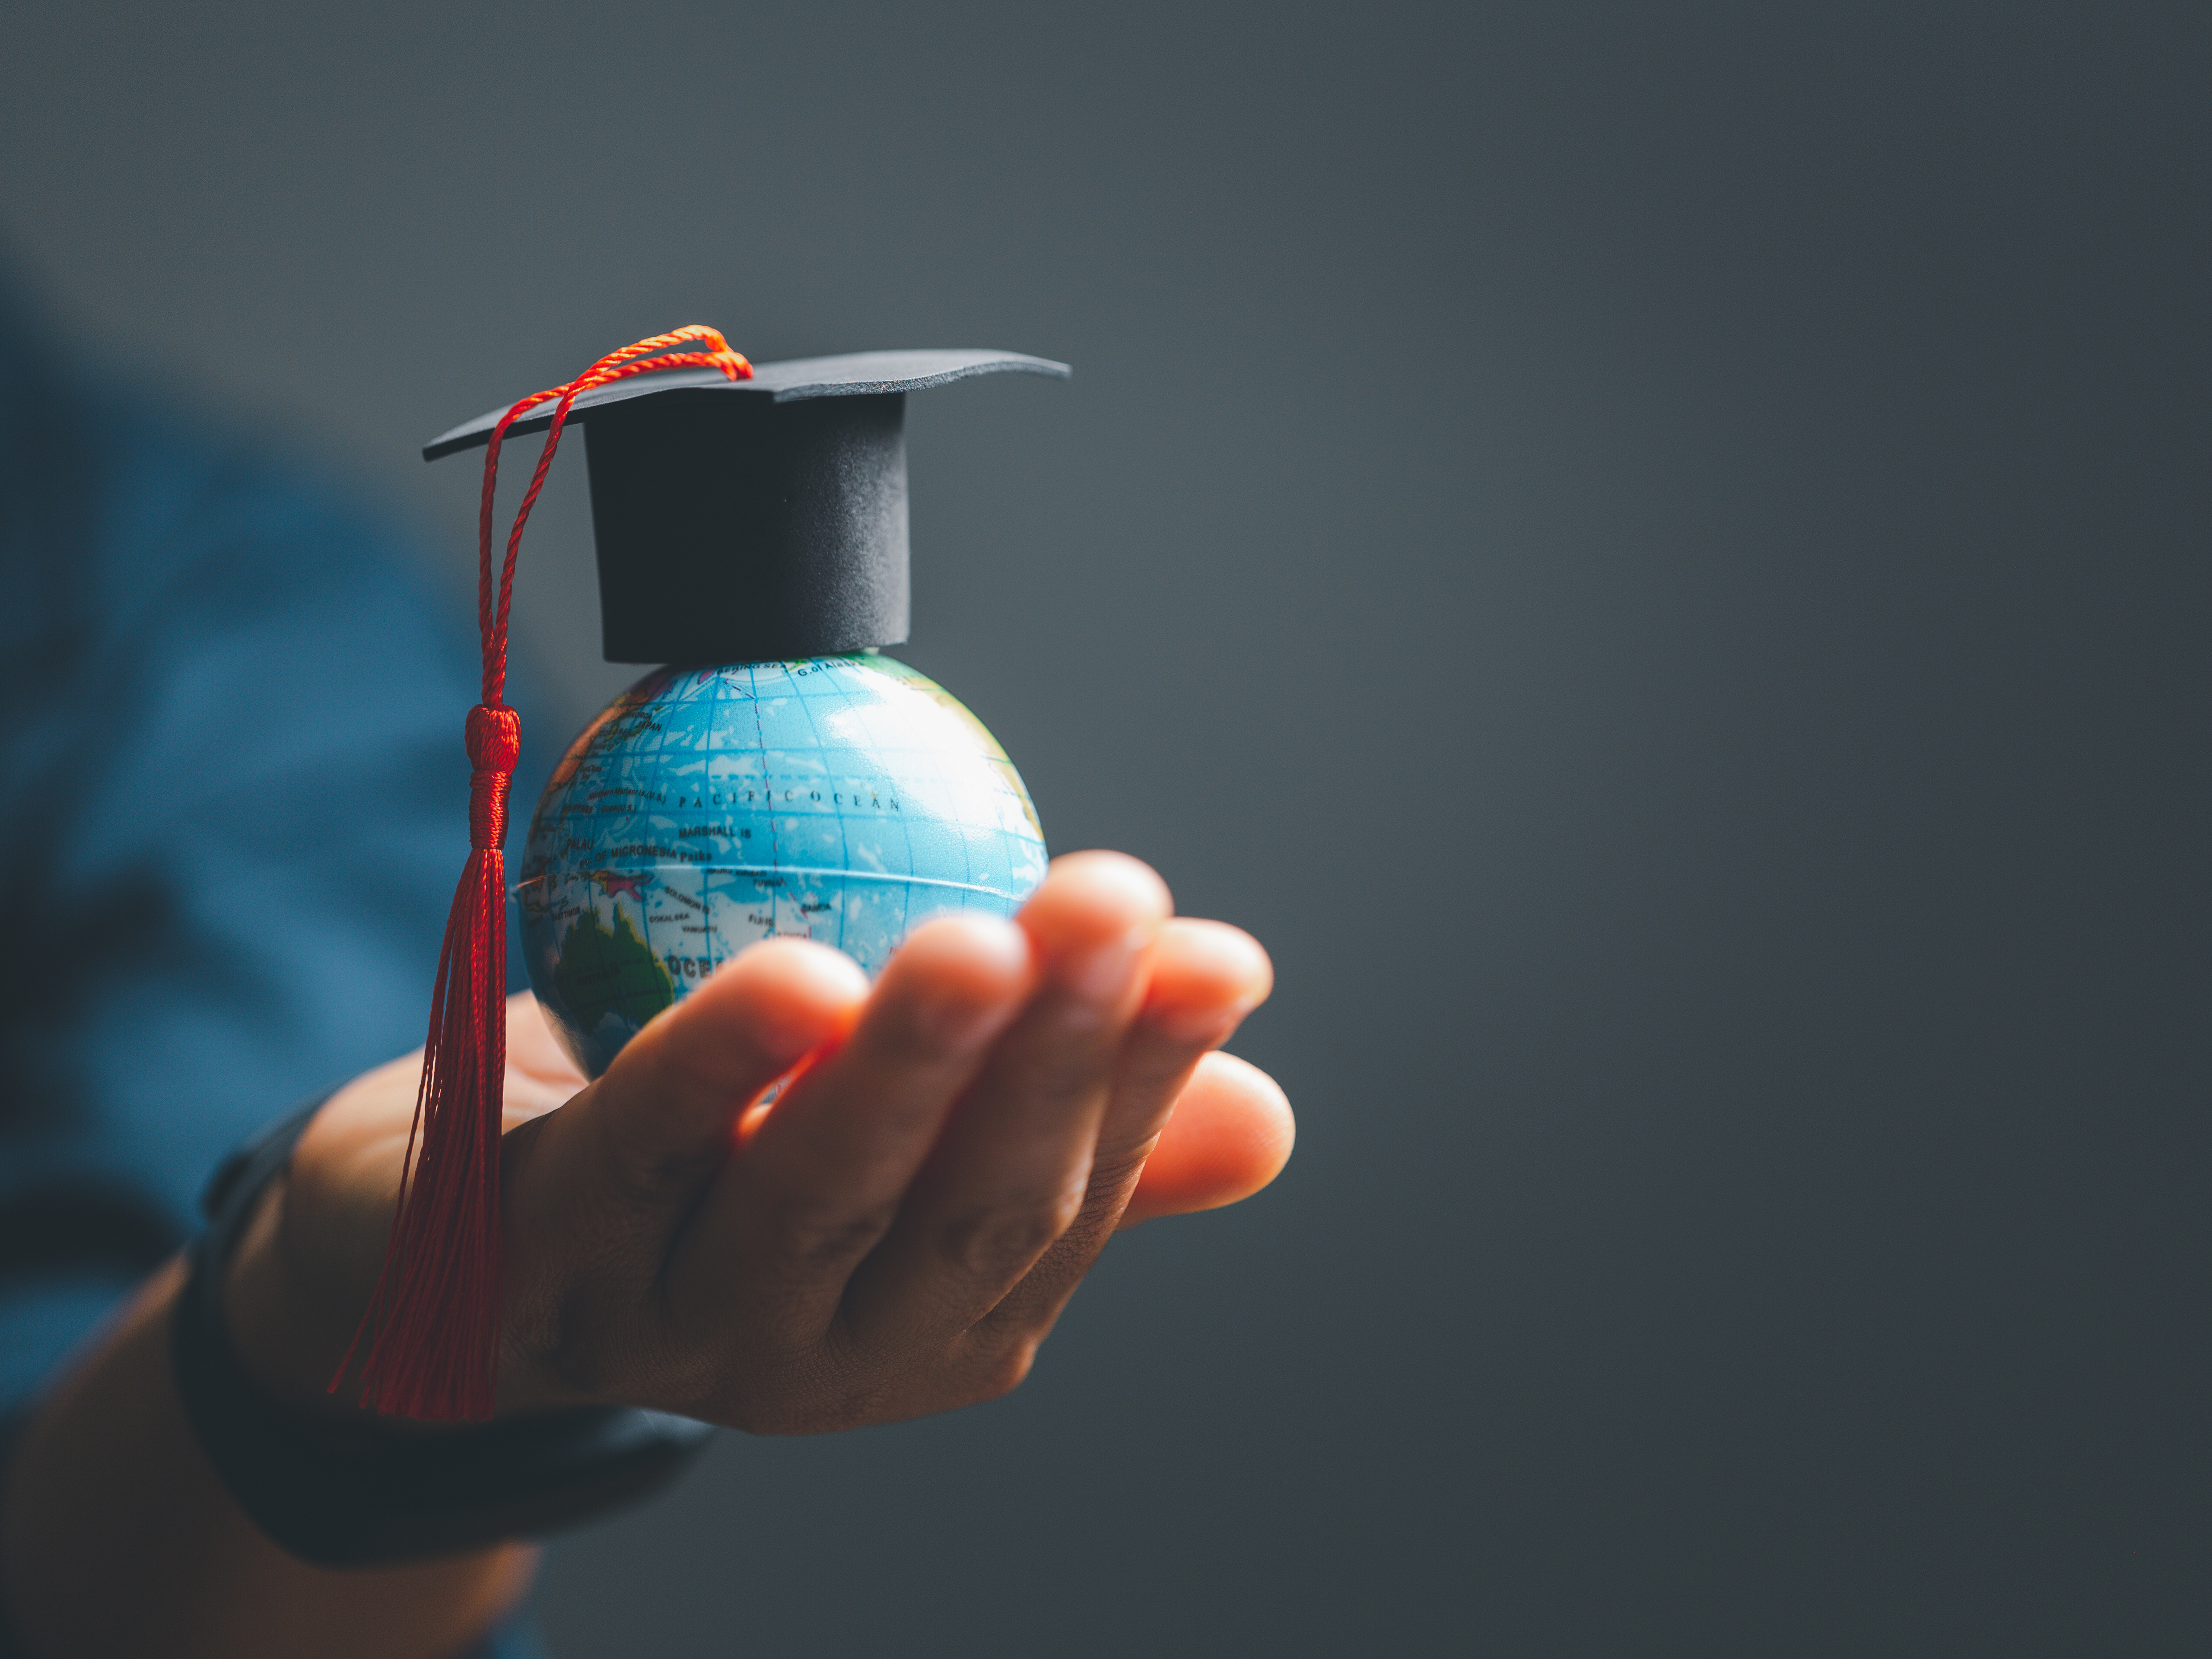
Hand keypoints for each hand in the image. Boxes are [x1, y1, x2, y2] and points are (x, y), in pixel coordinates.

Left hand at [225, 851, 1292, 1429]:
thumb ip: (1048, 1126)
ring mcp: (669, 1332)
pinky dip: (711, 1066)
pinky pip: (632, 1153)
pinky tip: (791, 975)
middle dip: (1053, 1061)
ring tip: (977, 945)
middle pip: (961, 1212)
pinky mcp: (525, 1269)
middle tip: (1117, 906)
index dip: (1151, 1077)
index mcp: (932, 1326)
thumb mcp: (888, 1136)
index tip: (1215, 957)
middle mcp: (819, 1357)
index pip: (1067, 1196)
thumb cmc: (700, 1159)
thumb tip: (1266, 1116)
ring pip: (810, 1197)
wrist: (422, 1255)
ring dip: (904, 1070)